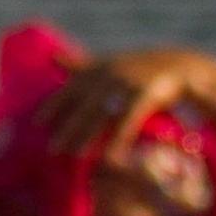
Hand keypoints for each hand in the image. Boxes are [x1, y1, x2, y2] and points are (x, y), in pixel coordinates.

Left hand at [41, 47, 215, 157]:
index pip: (70, 88)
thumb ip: (80, 66)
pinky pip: (128, 119)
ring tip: (74, 155)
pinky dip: (118, 138)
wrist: (178, 65)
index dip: (54, 104)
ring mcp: (127, 83)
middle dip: (68, 126)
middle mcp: (110, 74)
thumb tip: (52, 58)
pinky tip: (110, 157)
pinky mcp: (146, 94)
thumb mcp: (107, 63)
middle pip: (84, 104)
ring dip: (87, 135)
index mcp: (98, 68)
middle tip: (53, 148)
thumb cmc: (136, 68)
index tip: (37, 122)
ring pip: (103, 113)